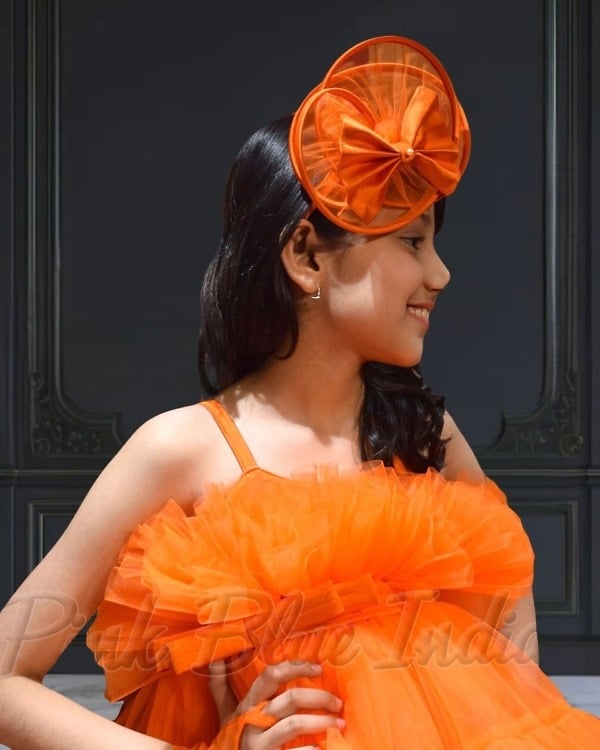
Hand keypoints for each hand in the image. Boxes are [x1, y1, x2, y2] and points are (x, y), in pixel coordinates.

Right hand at [208, 660, 343, 749]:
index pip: (271, 675)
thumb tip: (215, 659)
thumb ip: (221, 687)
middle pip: (290, 699)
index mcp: (248, 704)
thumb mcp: (225, 714)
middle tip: (338, 702)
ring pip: (294, 725)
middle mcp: (252, 721)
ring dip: (322, 722)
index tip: (319, 668)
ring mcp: (258, 744)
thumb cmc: (233, 740)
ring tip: (339, 724)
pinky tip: (321, 749)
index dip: (296, 667)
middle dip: (319, 698)